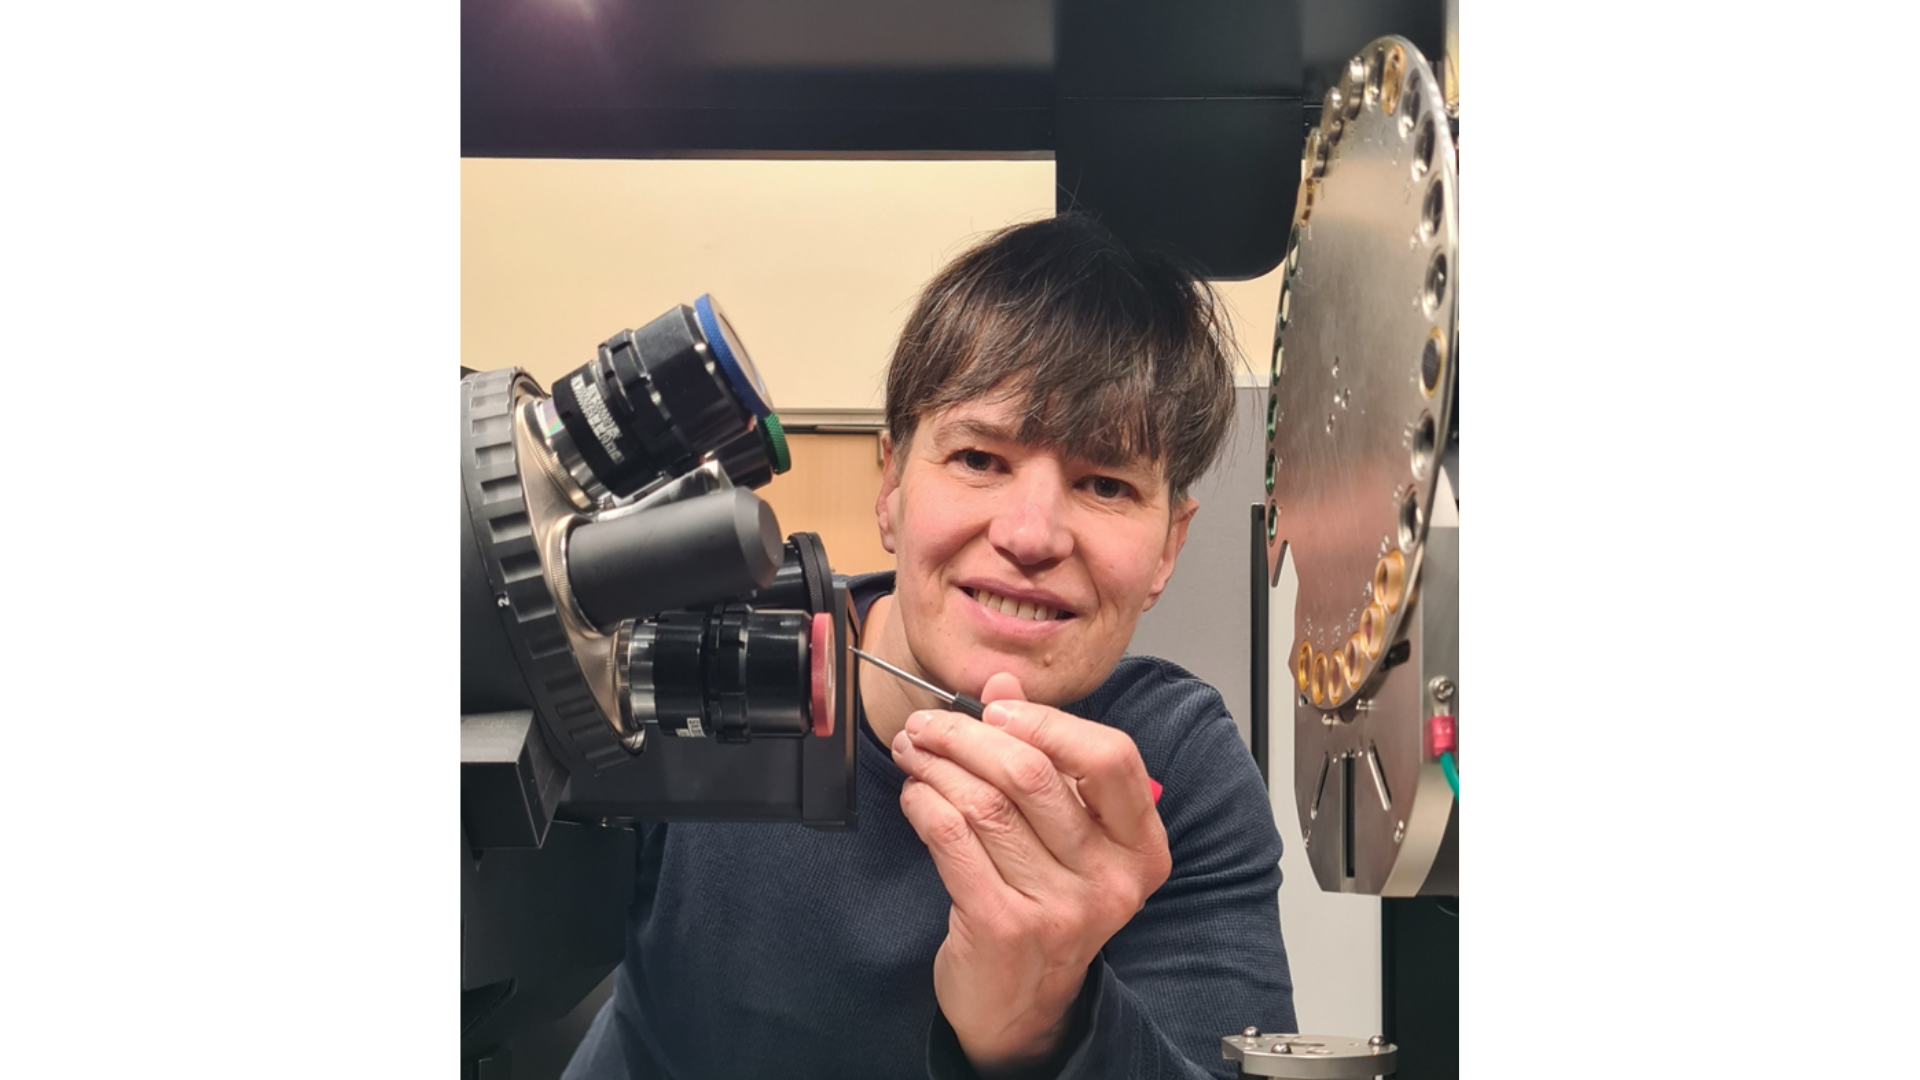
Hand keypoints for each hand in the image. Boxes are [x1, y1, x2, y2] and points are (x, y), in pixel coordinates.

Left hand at [891, 672, 1170, 1076]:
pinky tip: (914, 795)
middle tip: (930, 724)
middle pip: (1034, 775)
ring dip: (937, 766)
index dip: (1050, 722)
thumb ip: (1043, 754)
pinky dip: (924, 805)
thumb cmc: (1044, 903)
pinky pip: (953, 840)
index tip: (997, 708)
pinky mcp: (1004, 926)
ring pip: (986, 804)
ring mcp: (1060, 908)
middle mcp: (1111, 879)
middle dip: (968, 735)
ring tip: (914, 752)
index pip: (1111, 759)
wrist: (1020, 1004)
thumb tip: (1002, 684)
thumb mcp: (1064, 835)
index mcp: (1141, 847)